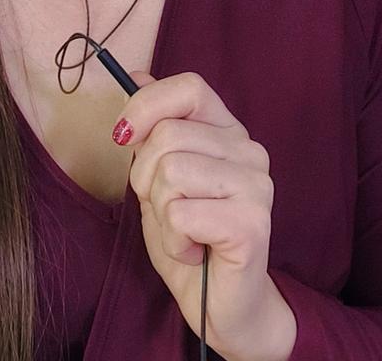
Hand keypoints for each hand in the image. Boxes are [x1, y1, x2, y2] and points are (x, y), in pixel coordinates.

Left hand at [112, 70, 293, 359]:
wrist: (220, 305)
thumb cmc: (188, 236)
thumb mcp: (157, 175)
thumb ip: (152, 128)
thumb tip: (135, 75)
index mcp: (227, 131)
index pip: (189, 86)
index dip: (147, 104)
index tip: (124, 137)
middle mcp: (250, 150)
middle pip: (167, 135)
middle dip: (144, 176)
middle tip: (165, 208)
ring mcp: (257, 185)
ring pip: (171, 172)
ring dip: (160, 211)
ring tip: (183, 231)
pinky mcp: (252, 223)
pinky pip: (181, 213)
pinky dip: (174, 240)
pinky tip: (194, 251)